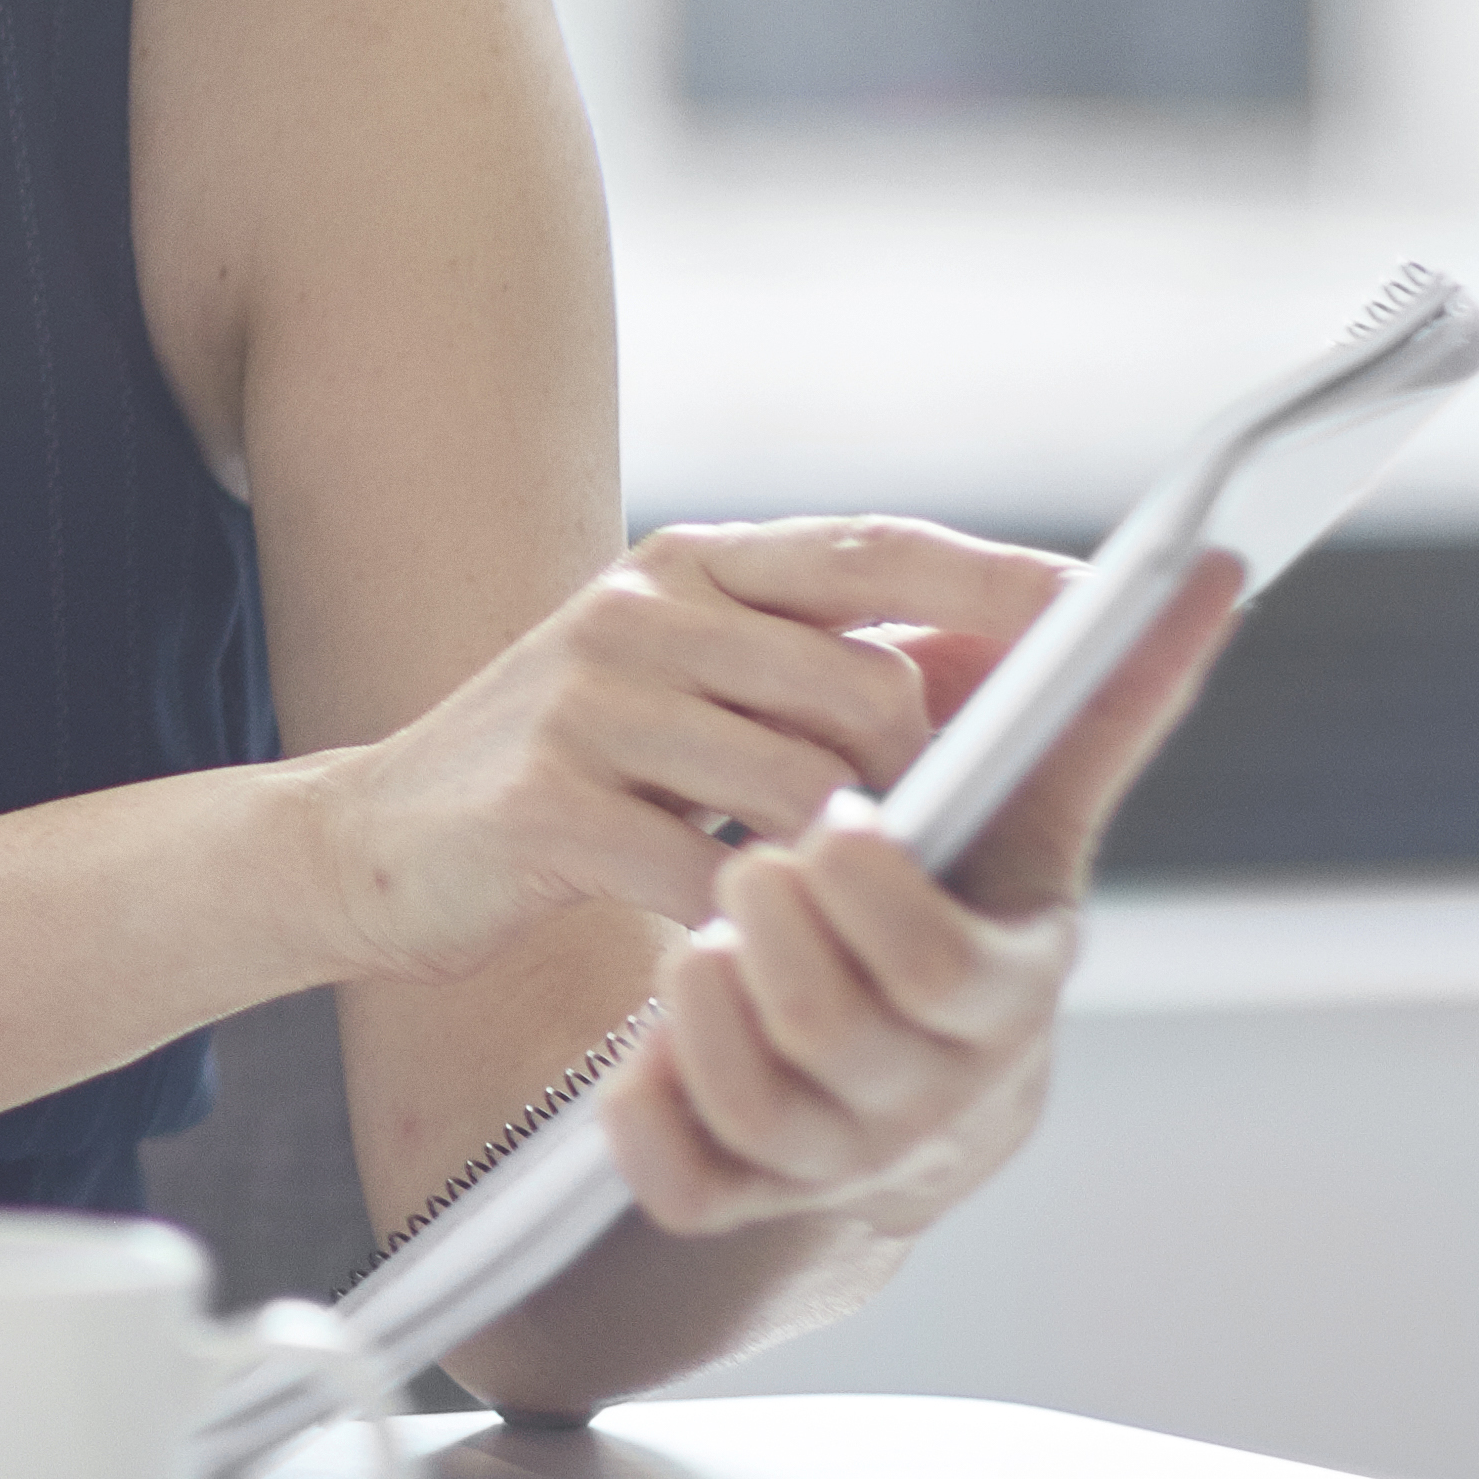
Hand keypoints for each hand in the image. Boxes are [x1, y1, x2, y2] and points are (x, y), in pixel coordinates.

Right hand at [283, 515, 1069, 986]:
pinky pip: (712, 873)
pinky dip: (743, 919)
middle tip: (877, 838)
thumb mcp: (680, 681)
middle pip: (872, 691)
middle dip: (909, 779)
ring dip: (829, 864)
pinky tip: (719, 928)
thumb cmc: (563, 769)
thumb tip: (996, 656)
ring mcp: (589, 702)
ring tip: (789, 884)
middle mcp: (639, 608)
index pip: (875, 550)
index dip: (994, 580)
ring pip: (807, 790)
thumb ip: (810, 660)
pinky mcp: (546, 804)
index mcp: (688, 566)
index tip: (1107, 605)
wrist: (371, 843)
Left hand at [593, 550, 1246, 1242]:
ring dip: (708, 1007)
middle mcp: (927, 1093)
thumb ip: (1100, 705)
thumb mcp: (1025, 811)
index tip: (836, 819)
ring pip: (756, 1105)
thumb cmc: (963, 898)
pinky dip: (648, 1116)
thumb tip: (1204, 567)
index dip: (878, 896)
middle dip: (777, 928)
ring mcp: (833, 1156)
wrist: (906, 1073)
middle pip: (836, 1025)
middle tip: (746, 856)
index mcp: (1004, 999)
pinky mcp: (734, 1193)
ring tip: (694, 938)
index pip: (944, 966)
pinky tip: (635, 1055)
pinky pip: (678, 1182)